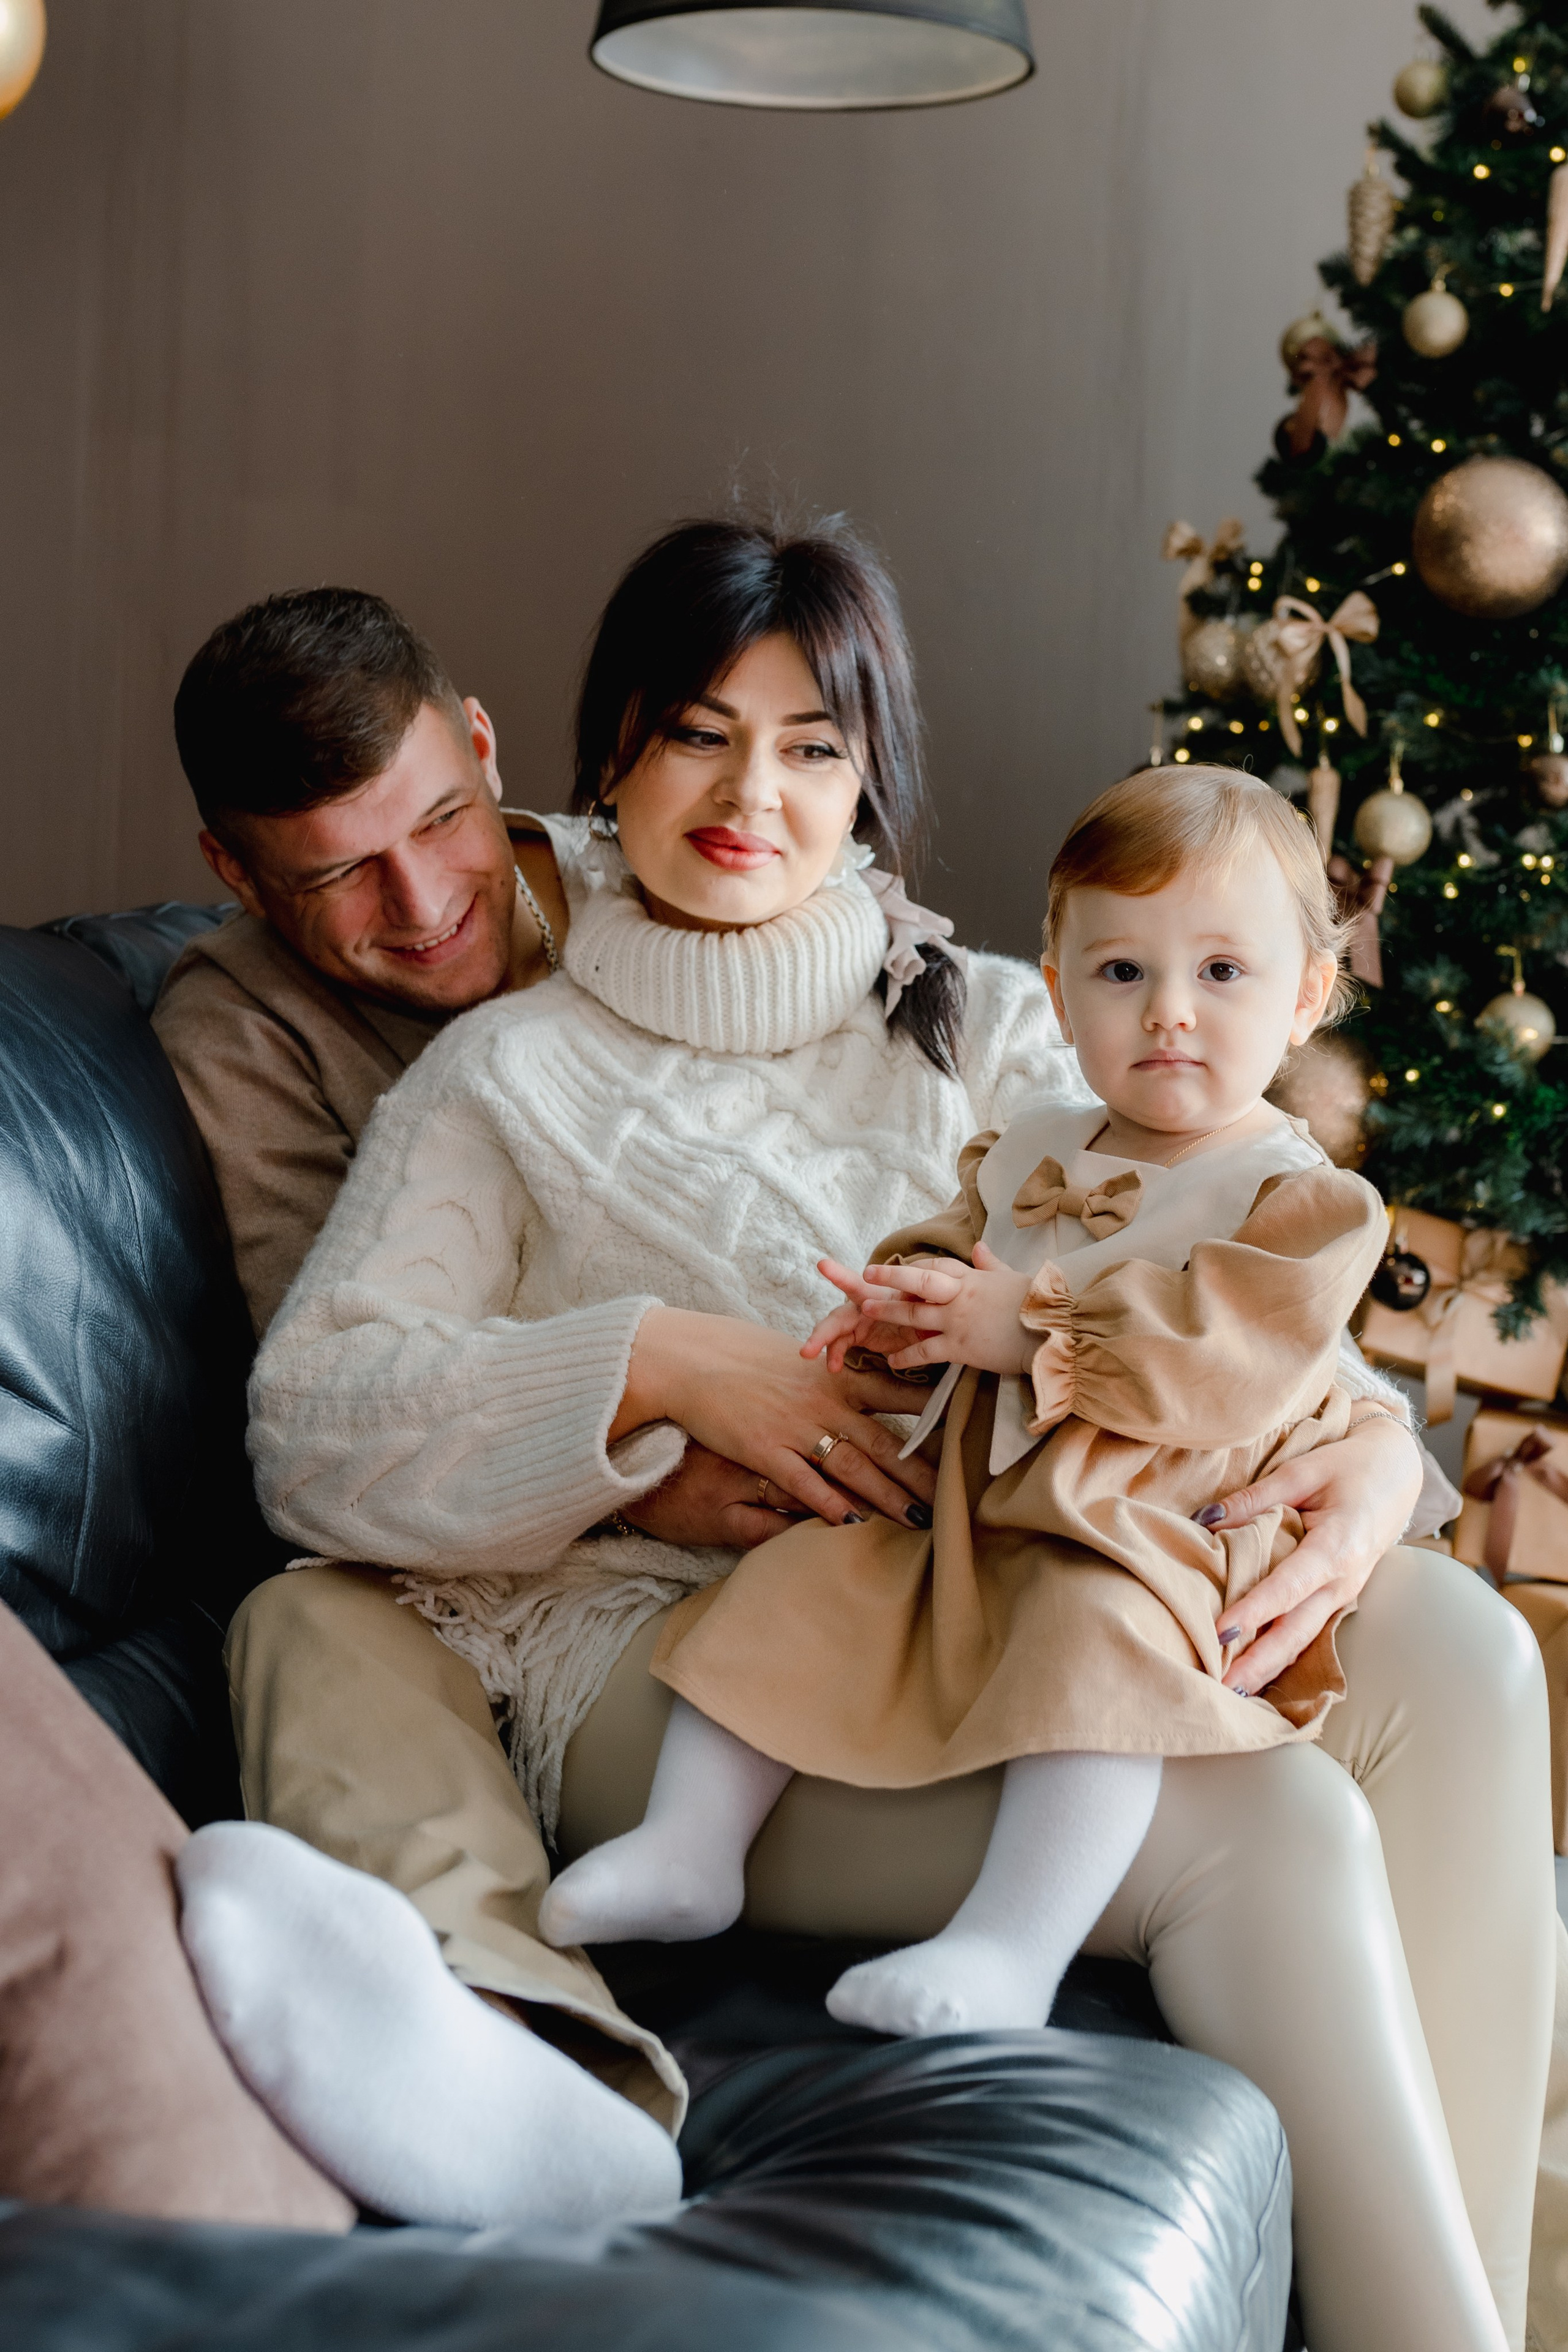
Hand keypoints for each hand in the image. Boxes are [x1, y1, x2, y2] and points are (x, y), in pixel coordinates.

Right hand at [612, 1307, 938, 1529]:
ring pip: (855, 1468)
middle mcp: (825, 1401)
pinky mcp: (765, 1450)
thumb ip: (835, 1372)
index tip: (967, 1431)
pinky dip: (830, 1506)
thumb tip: (864, 1380)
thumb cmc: (743, 1355)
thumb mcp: (798, 1355)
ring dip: (889, 1498)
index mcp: (837, 1375)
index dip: (935, 1416)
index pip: (899, 1393)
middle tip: (956, 1498)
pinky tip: (855, 1524)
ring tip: (919, 1522)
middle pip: (887, 1442)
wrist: (689, 1359)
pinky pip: (805, 1485)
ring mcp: (796, 1427)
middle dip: (923, 1475)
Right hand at [801, 1256, 944, 1373]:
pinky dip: (835, 1355)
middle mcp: (863, 1304)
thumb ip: (925, 1302)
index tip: (823, 1266)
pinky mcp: (856, 1333)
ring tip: (807, 1354)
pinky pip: (840, 1344)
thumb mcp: (928, 1304)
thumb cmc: (926, 1305)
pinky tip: (833, 1368)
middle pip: (838, 1315)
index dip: (841, 1275)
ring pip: (833, 1329)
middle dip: (821, 1329)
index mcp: (879, 1293)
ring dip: (820, 1341)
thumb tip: (930, 1302)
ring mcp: (857, 1319)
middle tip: (805, 1348)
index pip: (859, 1283)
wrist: (927, 1318)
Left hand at [804, 1245, 1032, 1375]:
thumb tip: (980, 1246)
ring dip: (888, 1312)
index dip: (914, 1267)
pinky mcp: (961, 1346)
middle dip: (891, 1277)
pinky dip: (906, 1356)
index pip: (937, 1266)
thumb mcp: (1012, 1278)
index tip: (896, 1269)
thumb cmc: (1040, 1304)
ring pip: (914, 1314)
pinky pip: (925, 1351)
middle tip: (867, 1274)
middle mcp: (961, 1295)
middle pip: (919, 1281)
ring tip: (866, 1311)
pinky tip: (891, 1360)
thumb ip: (991, 1264)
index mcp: (973, 1277)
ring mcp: (958, 1320)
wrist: (1054, 1331)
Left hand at [1202, 1415, 1422, 1694]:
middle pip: (1297, 1630)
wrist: (1397, 1474)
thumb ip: (1254, 1499)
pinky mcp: (1338, 1598)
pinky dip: (1281, 1654)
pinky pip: (1307, 1631)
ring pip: (1302, 1639)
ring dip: (1268, 1668)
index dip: (1254, 1611)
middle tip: (1219, 1686)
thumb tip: (1206, 1520)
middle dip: (1258, 1662)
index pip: (1289, 1587)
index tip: (1221, 1631)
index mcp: (1338, 1546)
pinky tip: (1254, 1672)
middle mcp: (1344, 1580)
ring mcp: (1345, 1594)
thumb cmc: (1350, 1467)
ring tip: (1230, 1691)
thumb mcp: (1302, 1471)